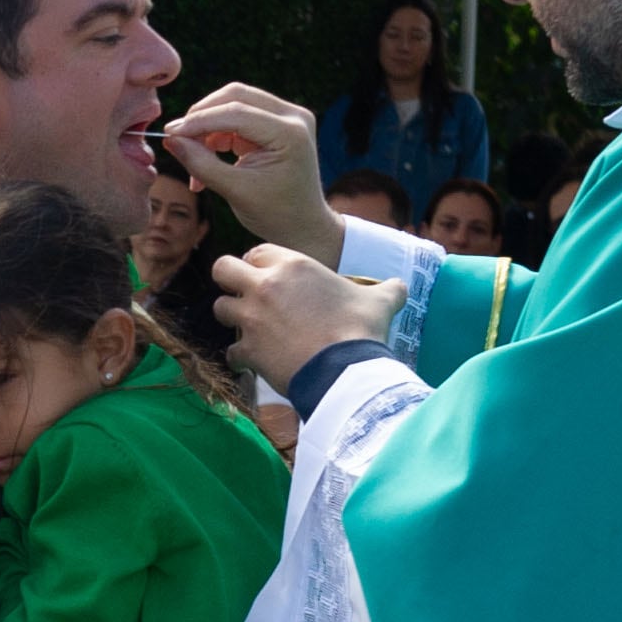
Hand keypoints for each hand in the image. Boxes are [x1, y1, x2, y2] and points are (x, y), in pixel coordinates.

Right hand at [160, 87, 343, 260]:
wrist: (303, 226)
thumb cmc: (275, 214)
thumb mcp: (235, 191)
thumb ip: (201, 163)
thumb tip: (171, 139)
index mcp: (290, 133)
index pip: (237, 112)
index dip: (199, 121)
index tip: (170, 133)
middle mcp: (293, 116)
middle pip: (235, 96)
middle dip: (202, 116)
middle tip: (179, 140)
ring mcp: (287, 116)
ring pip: (234, 103)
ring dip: (208, 127)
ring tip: (195, 158)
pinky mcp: (276, 122)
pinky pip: (238, 116)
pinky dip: (218, 134)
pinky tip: (208, 159)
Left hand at [208, 245, 398, 379]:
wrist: (346, 369)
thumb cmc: (361, 330)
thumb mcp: (380, 301)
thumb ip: (388, 289)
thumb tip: (401, 287)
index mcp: (293, 266)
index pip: (257, 252)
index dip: (259, 264)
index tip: (269, 278)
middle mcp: (265, 286)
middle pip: (222, 269)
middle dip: (229, 281)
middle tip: (245, 296)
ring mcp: (252, 317)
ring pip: (220, 308)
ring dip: (233, 319)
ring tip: (251, 330)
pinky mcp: (248, 348)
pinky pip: (231, 351)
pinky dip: (240, 358)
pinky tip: (254, 363)